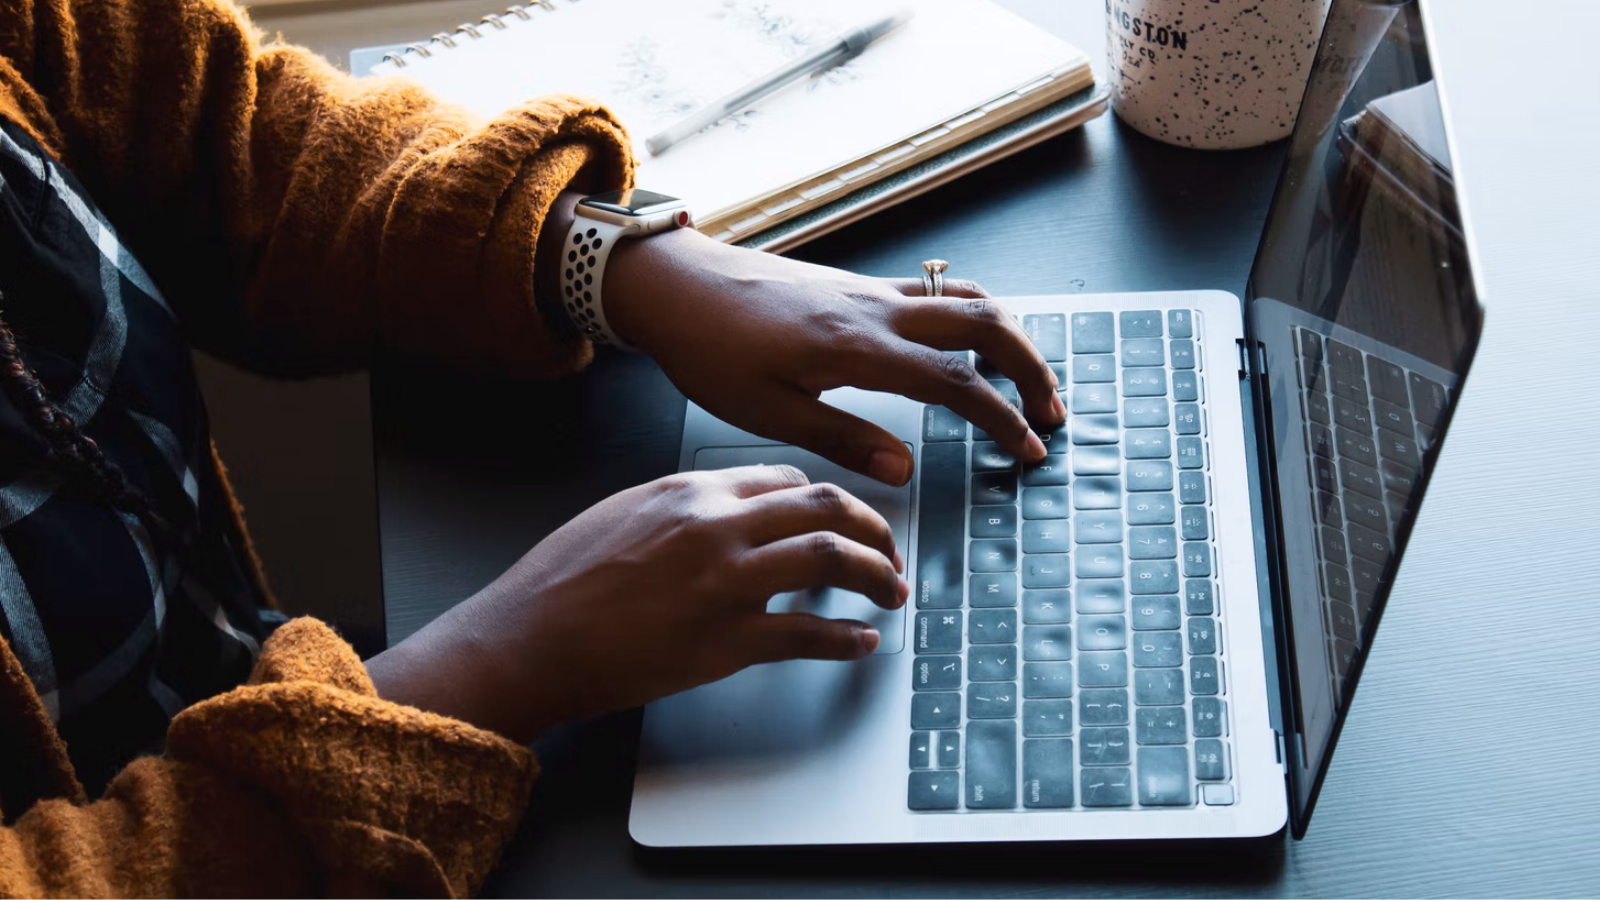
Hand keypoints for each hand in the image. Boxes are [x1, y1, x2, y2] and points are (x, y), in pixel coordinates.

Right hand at [366, 465, 905, 742]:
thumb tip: (729, 513)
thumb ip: (683, 507)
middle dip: (874, 528)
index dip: (826, 500)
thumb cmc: (561, 581)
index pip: (787, 480)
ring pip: (833, 559)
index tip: (841, 520)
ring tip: (892, 592)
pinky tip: (860, 643)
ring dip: (877, 575)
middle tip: (889, 552)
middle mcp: (717, 526)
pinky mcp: (726, 640)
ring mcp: (726, 582)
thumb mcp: (622, 513)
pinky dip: (847, 639)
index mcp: (692, 490)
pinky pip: (809, 634)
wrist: (527, 638)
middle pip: (826, 507)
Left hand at [603, 226, 1065, 485]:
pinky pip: (936, 291)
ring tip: (1027, 380)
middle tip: (1050, 413)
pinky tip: (972, 346)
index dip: (1001, 418)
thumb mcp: (767, 413)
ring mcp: (870, 290)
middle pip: (984, 324)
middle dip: (1030, 367)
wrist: (677, 285)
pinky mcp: (859, 285)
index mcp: (857, 347)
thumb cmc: (710, 350)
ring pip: (967, 298)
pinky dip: (974, 316)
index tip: (1028, 450)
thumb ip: (843, 440)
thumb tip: (906, 471)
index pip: (956, 382)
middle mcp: (876, 309)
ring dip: (1010, 336)